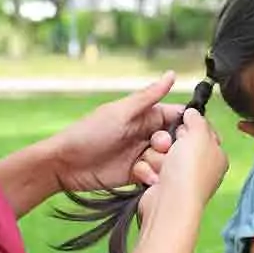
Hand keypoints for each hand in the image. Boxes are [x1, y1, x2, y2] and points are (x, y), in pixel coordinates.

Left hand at [48, 71, 183, 191]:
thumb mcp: (121, 112)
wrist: (64, 164)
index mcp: (144, 116)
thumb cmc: (89, 132)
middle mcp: (145, 134)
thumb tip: (172, 74)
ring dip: (160, 163)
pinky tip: (143, 178)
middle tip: (155, 147)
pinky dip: (151, 177)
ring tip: (144, 164)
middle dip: (170, 146)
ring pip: (166, 159)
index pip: (175, 116)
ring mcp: (141, 155)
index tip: (189, 132)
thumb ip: (148, 96)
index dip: (185, 124)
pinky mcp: (136, 174)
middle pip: (174, 140)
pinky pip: (154, 175)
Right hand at [139, 108, 227, 217]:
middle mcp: (197, 166)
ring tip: (162, 168)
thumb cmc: (189, 169)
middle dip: (167, 142)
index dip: (188, 126)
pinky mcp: (158, 184)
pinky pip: (146, 166)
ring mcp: (177, 176)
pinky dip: (147, 171)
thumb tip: (192, 112)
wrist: (170, 204)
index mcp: (215, 154)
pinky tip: (154, 179)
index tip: (182, 128)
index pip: (200, 130)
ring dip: (155, 157)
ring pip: (156, 151)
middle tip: (168, 147)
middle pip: (174, 139)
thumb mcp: (199, 135)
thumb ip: (197, 119)